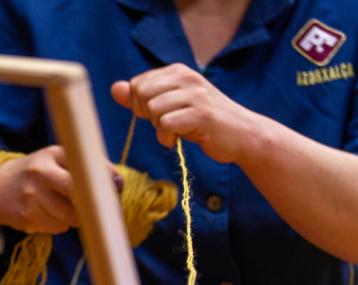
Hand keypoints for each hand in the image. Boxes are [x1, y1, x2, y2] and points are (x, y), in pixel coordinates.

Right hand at [0, 145, 120, 233]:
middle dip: (91, 205)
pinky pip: (57, 228)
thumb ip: (87, 166)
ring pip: (70, 217)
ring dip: (75, 218)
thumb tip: (119, 181)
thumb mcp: (58, 159)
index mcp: (52, 155)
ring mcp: (31, 196)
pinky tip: (49, 214)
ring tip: (64, 208)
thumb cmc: (37, 172)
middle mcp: (39, 173)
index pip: (85, 169)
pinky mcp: (26, 217)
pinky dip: (60, 225)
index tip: (117, 189)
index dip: (104, 182)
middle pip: (78, 196)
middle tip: (98, 208)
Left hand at [111, 63, 258, 162]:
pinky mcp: (201, 114)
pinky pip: (165, 124)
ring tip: (176, 131)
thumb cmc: (203, 122)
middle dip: (147, 115)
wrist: (242, 135)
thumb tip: (115, 88)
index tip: (158, 114)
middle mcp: (186, 77)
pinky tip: (178, 140)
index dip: (139, 105)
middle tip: (166, 124)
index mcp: (178, 71)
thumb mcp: (171, 106)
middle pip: (141, 94)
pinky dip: (166, 138)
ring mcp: (195, 94)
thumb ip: (142, 97)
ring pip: (153, 109)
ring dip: (159, 128)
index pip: (137, 83)